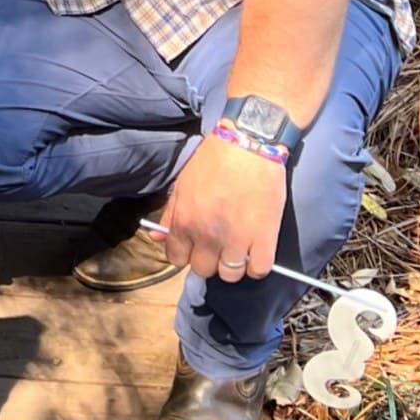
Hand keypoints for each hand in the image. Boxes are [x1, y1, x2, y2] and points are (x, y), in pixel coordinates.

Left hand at [160, 133, 288, 283]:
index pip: (176, 259)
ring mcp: (235, 240)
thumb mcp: (182, 185)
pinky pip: (259, 270)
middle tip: (218, 247)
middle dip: (208, 261)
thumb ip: (170, 215)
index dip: (185, 255)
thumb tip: (156, 237)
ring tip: (238, 250)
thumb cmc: (213, 161)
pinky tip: (256, 252)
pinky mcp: (263, 238)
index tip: (195, 248)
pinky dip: (257, 266)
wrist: (247, 144)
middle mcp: (206, 236)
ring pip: (230, 275)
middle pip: (203, 270)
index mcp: (184, 222)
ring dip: (233, 266)